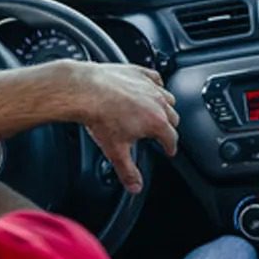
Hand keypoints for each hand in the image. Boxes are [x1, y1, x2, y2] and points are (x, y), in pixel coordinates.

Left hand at [66, 61, 178, 193]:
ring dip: (165, 106)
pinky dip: (156, 84)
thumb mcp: (115, 151)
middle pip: (173, 117)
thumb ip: (128, 171)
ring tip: (157, 112)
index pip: (172, 138)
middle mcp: (157, 102)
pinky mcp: (138, 72)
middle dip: (169, 128)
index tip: (169, 150)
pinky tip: (150, 87)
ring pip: (167, 97)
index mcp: (156, 122)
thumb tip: (135, 186)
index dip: (170, 147)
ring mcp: (148, 85)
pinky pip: (155, 78)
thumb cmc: (100, 117)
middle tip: (161, 134)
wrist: (85, 90)